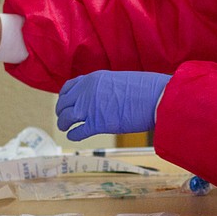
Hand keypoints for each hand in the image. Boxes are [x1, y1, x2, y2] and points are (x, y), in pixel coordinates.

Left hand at [55, 70, 171, 138]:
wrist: (154, 97)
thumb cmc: (144, 88)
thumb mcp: (119, 80)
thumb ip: (105, 87)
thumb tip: (103, 96)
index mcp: (92, 79)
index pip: (69, 87)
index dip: (64, 97)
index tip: (65, 103)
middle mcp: (86, 92)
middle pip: (64, 104)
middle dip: (62, 112)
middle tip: (64, 118)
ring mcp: (90, 108)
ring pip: (66, 118)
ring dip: (64, 124)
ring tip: (65, 128)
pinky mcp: (97, 125)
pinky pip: (77, 132)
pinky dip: (73, 135)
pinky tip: (73, 136)